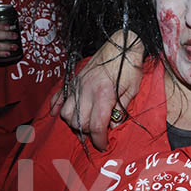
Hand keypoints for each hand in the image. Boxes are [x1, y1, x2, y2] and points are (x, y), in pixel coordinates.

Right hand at [51, 30, 143, 150]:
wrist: (122, 44)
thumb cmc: (130, 66)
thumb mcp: (133, 89)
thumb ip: (121, 109)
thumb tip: (114, 126)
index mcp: (105, 94)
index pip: (97, 126)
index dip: (100, 140)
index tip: (103, 145)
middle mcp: (87, 91)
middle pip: (80, 122)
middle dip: (89, 133)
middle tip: (98, 134)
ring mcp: (78, 85)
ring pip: (67, 113)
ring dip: (74, 123)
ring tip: (84, 125)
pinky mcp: (73, 80)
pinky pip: (59, 97)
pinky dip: (56, 107)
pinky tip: (58, 114)